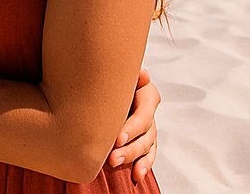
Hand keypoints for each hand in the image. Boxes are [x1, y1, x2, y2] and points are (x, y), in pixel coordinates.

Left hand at [111, 67, 159, 183]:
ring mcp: (148, 127)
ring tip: (115, 165)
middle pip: (146, 134)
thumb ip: (131, 76)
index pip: (144, 116)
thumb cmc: (107, 78)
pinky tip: (136, 176)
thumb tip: (144, 75)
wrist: (100, 86)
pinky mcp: (144, 140)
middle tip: (112, 158)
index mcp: (147, 95)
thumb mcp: (117, 75)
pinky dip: (144, 165)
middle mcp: (149, 112)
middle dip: (130, 148)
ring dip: (134, 158)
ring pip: (147, 146)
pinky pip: (148, 155)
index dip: (132, 128)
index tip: (117, 139)